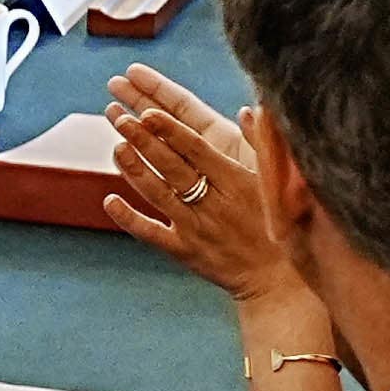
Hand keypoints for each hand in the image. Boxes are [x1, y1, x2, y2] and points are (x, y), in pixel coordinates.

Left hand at [103, 66, 294, 299]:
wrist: (278, 280)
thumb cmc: (280, 225)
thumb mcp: (276, 183)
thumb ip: (262, 145)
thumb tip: (249, 110)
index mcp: (237, 182)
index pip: (197, 149)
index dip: (170, 130)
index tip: (148, 112)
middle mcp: (215, 204)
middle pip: (173, 167)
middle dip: (145, 142)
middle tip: (121, 121)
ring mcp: (197, 229)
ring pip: (159, 195)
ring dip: (134, 171)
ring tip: (116, 148)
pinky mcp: (185, 252)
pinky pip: (151, 234)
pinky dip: (128, 218)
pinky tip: (109, 201)